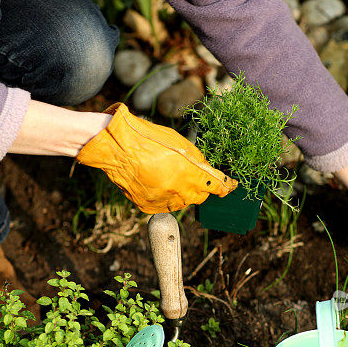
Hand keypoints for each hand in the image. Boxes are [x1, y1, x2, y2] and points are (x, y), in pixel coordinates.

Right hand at [73, 103, 236, 213]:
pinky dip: (165, 196)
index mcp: (190, 175)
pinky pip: (165, 205)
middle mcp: (179, 192)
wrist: (116, 149)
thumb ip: (197, 160)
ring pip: (182, 202)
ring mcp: (163, 201)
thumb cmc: (147, 139)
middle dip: (201, 187)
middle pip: (200, 196)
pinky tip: (157, 182)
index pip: (217, 186)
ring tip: (170, 174)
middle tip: (192, 175)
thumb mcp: (179, 143)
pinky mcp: (149, 207)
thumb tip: (208, 171)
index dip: (226, 186)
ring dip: (183, 192)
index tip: (230, 185)